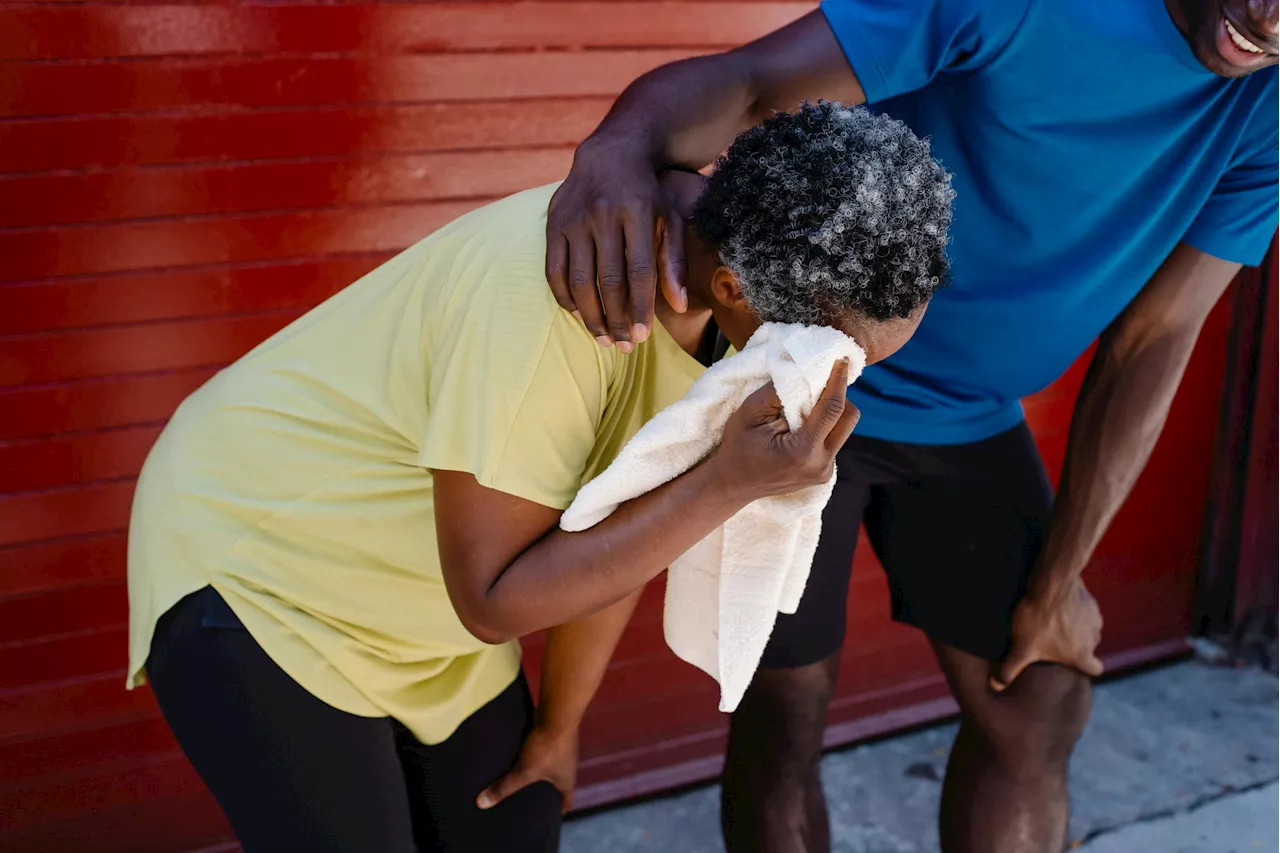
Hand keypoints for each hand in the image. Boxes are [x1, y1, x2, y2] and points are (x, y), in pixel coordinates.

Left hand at [476, 725, 577, 813]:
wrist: (557, 712)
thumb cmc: (547, 748)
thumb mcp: (524, 772)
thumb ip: (504, 787)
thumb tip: (480, 804)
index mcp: (567, 781)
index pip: (565, 802)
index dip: (556, 811)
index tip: (544, 818)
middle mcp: (568, 767)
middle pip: (556, 785)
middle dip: (543, 792)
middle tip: (527, 801)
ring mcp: (563, 750)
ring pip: (550, 767)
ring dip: (538, 772)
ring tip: (521, 779)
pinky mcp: (555, 736)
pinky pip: (544, 750)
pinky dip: (535, 755)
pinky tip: (521, 756)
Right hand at [545, 140, 688, 349]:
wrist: (611, 154)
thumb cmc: (648, 194)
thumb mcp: (670, 218)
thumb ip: (674, 260)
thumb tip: (679, 306)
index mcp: (638, 211)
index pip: (639, 270)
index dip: (640, 307)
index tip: (643, 337)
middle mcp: (603, 214)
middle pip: (608, 280)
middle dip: (617, 319)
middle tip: (624, 346)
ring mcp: (574, 218)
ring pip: (579, 280)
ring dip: (590, 316)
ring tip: (604, 338)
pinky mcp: (553, 223)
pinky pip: (554, 270)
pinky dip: (564, 298)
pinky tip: (578, 315)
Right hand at [710, 359, 859, 500]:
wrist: (732, 484)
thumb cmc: (737, 446)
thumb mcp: (751, 411)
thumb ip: (779, 391)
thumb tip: (805, 372)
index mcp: (803, 450)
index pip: (833, 408)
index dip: (839, 380)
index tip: (841, 359)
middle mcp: (821, 464)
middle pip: (849, 418)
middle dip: (839, 396)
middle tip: (819, 383)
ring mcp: (824, 472)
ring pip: (844, 429)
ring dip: (830, 412)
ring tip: (805, 406)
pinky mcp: (823, 473)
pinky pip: (833, 440)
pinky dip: (823, 426)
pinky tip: (801, 425)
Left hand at [991, 579, 1104, 691]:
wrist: (1051, 583)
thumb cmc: (1038, 619)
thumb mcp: (1021, 648)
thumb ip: (1010, 669)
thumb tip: (996, 685)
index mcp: (1082, 655)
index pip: (1094, 670)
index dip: (1084, 668)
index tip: (1070, 663)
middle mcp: (1094, 638)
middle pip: (1088, 647)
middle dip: (1074, 645)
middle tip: (1054, 640)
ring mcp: (1095, 617)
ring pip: (1086, 627)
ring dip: (1074, 626)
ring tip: (1052, 620)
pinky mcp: (1089, 600)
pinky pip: (1084, 609)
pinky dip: (1073, 609)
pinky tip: (1055, 604)